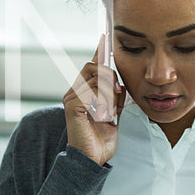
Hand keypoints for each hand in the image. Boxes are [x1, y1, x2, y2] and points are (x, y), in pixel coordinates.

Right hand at [63, 35, 125, 165]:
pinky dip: (102, 100)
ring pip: (95, 77)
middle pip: (93, 66)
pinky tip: (104, 114)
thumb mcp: (114, 113)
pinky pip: (91, 91)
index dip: (99, 51)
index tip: (105, 36)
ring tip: (111, 109)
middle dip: (109, 75)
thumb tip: (122, 82)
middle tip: (118, 91)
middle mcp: (75, 91)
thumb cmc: (102, 138)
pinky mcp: (73, 106)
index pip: (92, 65)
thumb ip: (116, 97)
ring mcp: (72, 97)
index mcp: (85, 91)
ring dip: (109, 91)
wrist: (94, 158)